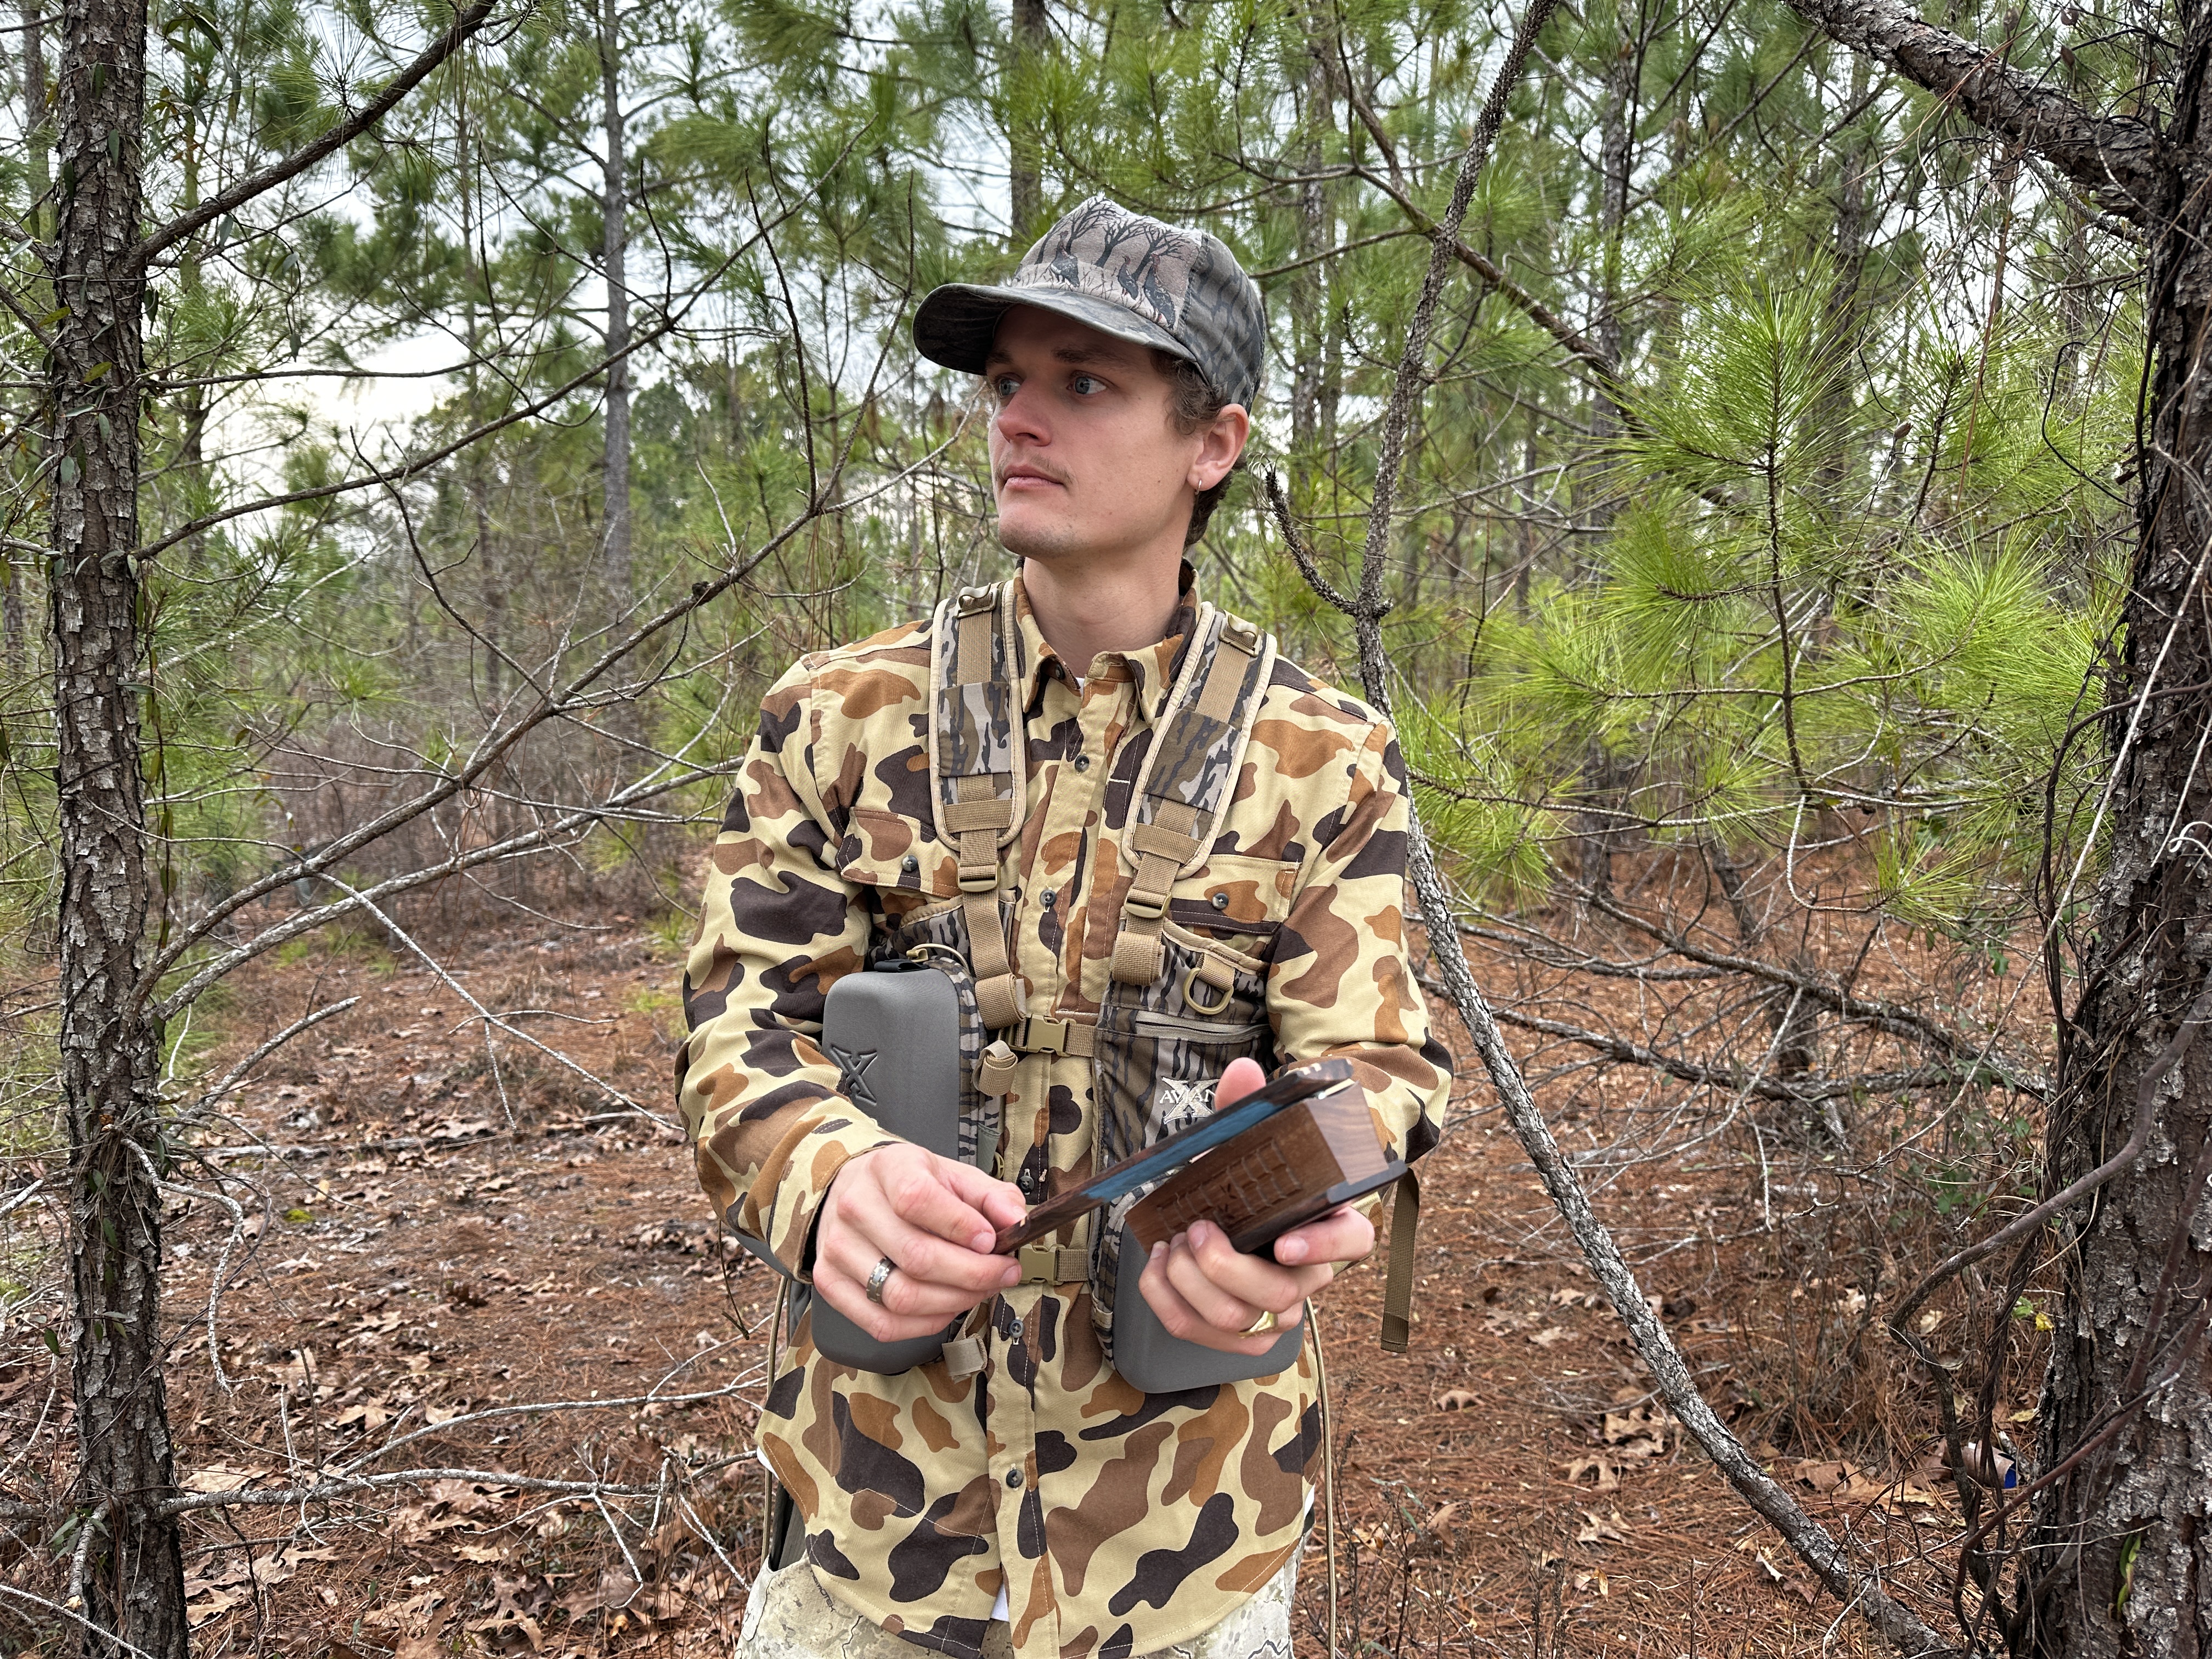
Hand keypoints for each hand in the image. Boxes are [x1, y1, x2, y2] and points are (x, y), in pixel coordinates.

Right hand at [813, 1145, 1027, 1341]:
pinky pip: (882, 1324)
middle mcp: (855, 1207)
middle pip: (916, 1256)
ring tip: (979, 1290)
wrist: (852, 1190)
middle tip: (1002, 1273)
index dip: (960, 1225)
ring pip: (901, 1296)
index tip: (992, 1241)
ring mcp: (838, 1249)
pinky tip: (947, 1307)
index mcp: (887, 1169)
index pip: (917, 1199)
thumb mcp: (951, 1174)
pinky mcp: (830, 1284)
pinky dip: (925, 1324)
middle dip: (972, 1274)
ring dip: (953, 1302)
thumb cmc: (906, 1184)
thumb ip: (990, 1196)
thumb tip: (1017, 1221)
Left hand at [1136, 1057, 1376, 1354]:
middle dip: (1225, 1265)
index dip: (1322, 1246)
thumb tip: (1242, 1071)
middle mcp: (1310, 1275)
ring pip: (1239, 1320)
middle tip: (1194, 1229)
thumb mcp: (1251, 1141)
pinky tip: (1158, 1266)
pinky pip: (1201, 1333)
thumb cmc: (1252, 1181)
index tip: (1284, 1240)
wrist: (1232, 1218)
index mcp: (1331, 1223)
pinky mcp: (1241, 1333)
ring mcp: (1278, 1310)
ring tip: (1171, 1244)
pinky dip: (1167, 1300)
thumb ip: (1249, 1106)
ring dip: (1191, 1283)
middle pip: (1279, 1293)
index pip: (1353, 1242)